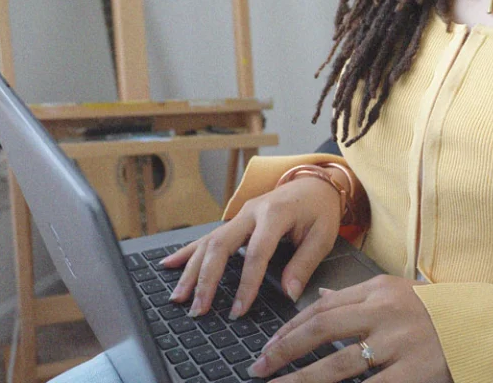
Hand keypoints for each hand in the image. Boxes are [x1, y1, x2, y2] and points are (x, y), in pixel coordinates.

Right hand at [160, 174, 343, 318]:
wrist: (315, 183)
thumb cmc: (320, 210)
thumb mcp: (323, 236)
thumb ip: (304, 264)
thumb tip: (288, 294)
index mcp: (275, 214)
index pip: (256, 253)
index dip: (247, 283)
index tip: (239, 309)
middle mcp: (252, 212)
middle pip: (221, 245)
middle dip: (206, 279)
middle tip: (199, 308)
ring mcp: (240, 214)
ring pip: (208, 242)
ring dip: (191, 270)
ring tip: (179, 297)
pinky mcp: (235, 219)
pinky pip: (207, 237)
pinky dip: (188, 252)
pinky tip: (169, 265)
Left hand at [248, 275, 452, 382]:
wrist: (486, 327)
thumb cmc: (438, 313)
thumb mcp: (398, 294)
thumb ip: (358, 297)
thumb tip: (321, 297)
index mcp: (379, 290)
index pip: (322, 306)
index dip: (290, 327)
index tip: (269, 344)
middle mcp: (384, 311)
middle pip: (321, 329)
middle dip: (284, 349)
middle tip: (259, 367)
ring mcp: (398, 341)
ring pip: (337, 363)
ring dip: (301, 378)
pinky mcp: (413, 371)